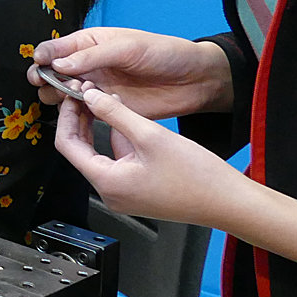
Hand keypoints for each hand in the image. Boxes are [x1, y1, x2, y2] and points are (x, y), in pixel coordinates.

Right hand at [29, 27, 232, 117]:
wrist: (194, 80)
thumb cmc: (163, 53)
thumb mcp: (127, 47)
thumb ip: (92, 57)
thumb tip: (57, 65)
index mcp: (87, 43)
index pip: (52, 49)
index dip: (42, 58)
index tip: (42, 66)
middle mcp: (86, 66)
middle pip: (50, 74)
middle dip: (47, 80)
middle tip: (59, 85)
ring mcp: (95, 88)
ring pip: (61, 95)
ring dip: (62, 97)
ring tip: (79, 96)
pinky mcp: (106, 109)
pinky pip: (82, 113)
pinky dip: (79, 113)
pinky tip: (90, 110)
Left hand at [55, 88, 241, 226]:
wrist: (230, 202)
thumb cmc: (197, 177)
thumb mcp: (150, 135)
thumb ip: (114, 114)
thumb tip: (89, 97)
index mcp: (107, 182)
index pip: (67, 144)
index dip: (66, 116)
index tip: (71, 95)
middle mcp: (110, 192)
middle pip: (80, 149)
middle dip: (81, 119)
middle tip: (85, 93)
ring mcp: (124, 193)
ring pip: (100, 153)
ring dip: (101, 126)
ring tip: (105, 99)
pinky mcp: (138, 191)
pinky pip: (118, 160)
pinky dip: (119, 139)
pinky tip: (127, 118)